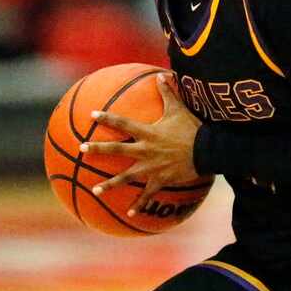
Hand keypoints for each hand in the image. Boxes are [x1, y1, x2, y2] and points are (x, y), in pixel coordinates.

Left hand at [86, 74, 202, 215]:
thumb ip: (168, 93)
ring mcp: (151, 167)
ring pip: (126, 177)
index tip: (92, 115)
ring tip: (95, 190)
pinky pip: (147, 195)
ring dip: (110, 185)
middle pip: (117, 150)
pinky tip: (130, 214)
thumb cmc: (193, 129)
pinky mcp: (160, 180)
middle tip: (81, 150)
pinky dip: (139, 205)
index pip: (123, 124)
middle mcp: (145, 150)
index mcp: (148, 133)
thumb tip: (161, 75)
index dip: (107, 118)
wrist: (208, 151)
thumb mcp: (180, 109)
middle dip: (98, 150)